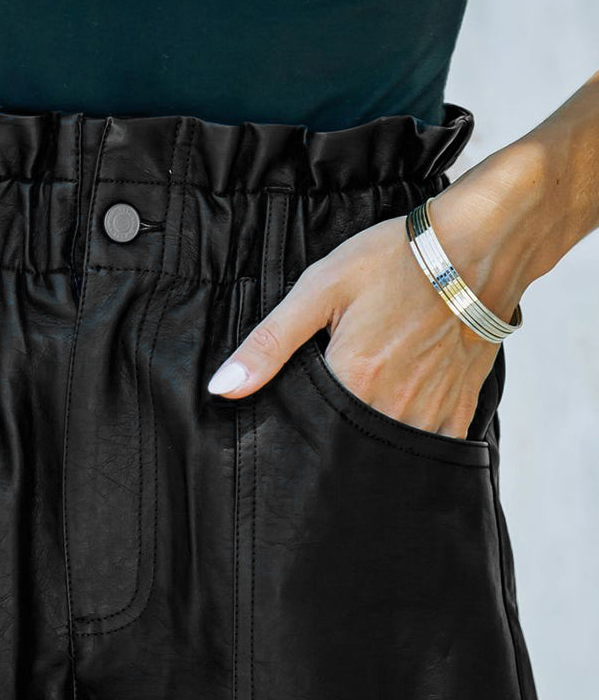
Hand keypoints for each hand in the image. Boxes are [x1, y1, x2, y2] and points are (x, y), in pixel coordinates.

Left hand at [206, 161, 533, 439]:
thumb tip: (220, 388)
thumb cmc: (397, 260)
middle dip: (331, 445)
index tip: (288, 423)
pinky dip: (408, 441)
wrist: (479, 245)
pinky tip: (396, 416)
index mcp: (353, 383)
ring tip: (359, 415)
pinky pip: (429, 449)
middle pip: (348, 451)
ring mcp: (431, 414)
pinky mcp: (459, 410)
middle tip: (325, 418)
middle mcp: (393, 410)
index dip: (295, 432)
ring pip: (388, 454)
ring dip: (369, 445)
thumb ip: (268, 344)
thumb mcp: (319, 289)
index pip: (308, 435)